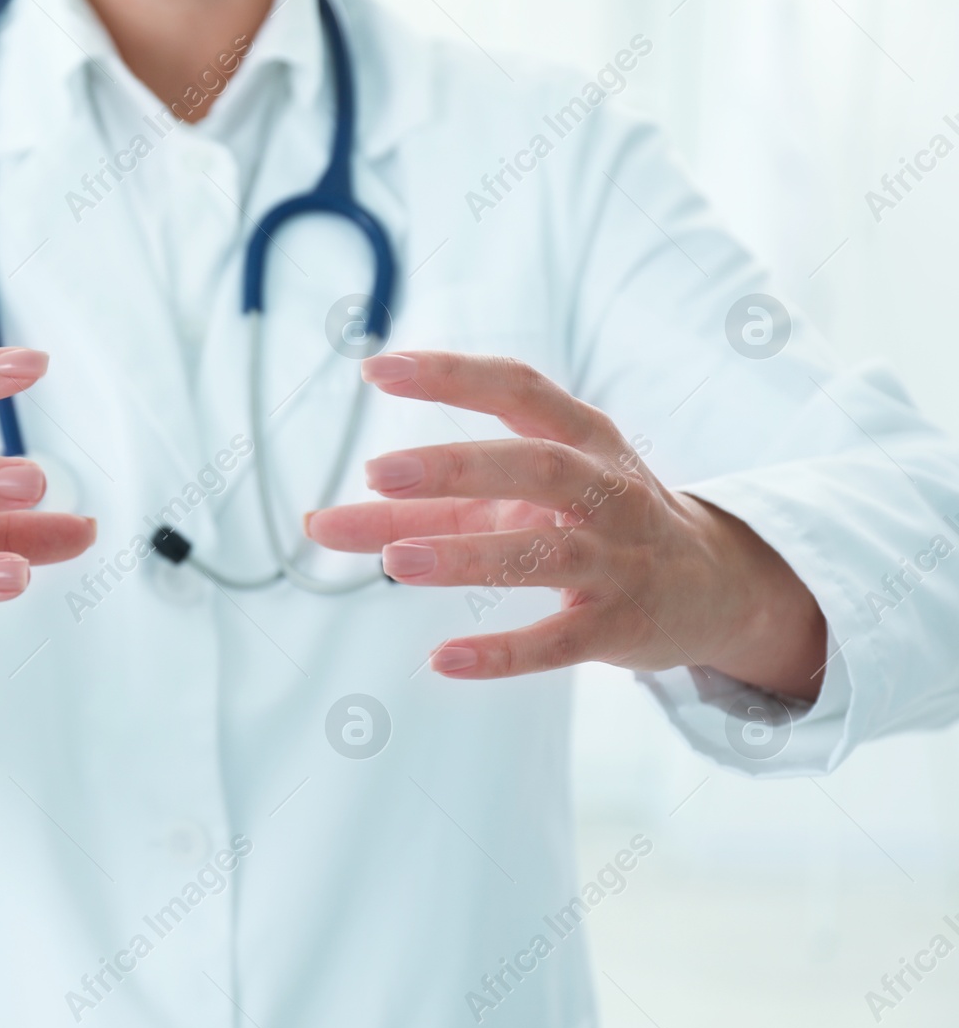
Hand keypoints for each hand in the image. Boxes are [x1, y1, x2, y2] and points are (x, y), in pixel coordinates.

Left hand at [305, 352, 826, 699]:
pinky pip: (558, 642)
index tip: (377, 367)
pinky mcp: (619, 625)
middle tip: (378, 471)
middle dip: (456, 465)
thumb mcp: (513, 502)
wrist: (711, 587)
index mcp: (581, 436)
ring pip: (543, 554)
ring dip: (466, 557)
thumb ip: (417, 509)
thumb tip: (317, 523)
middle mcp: (605, 488)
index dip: (449, 375)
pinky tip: (443, 660)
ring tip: (393, 561)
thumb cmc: (587, 525)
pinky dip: (503, 652)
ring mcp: (617, 558)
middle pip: (536, 465)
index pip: (516, 388)